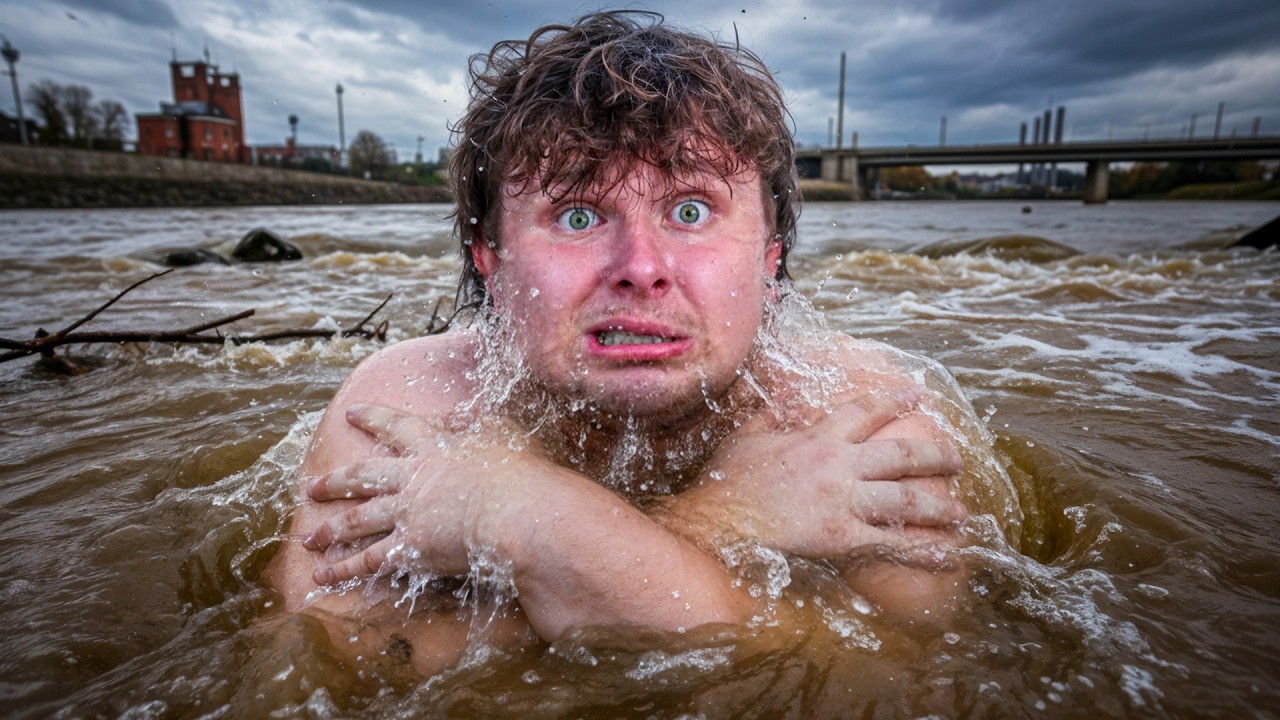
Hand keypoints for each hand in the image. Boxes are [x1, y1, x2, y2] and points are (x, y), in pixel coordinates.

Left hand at [302, 403, 539, 585]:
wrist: (515, 514)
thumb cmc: (519, 475)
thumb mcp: (502, 435)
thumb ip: (481, 425)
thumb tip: (467, 416)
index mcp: (435, 448)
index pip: (398, 427)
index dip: (373, 418)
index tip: (351, 413)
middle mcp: (412, 480)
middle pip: (363, 477)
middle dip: (335, 482)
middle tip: (311, 488)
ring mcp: (406, 515)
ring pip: (357, 520)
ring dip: (330, 529)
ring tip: (309, 536)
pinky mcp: (409, 549)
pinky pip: (369, 560)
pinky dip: (344, 568)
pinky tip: (323, 575)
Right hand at [663, 390, 965, 559]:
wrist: (718, 523)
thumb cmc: (726, 483)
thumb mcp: (744, 439)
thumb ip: (766, 416)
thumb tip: (775, 396)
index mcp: (818, 437)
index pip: (866, 411)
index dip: (895, 401)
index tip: (918, 396)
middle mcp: (839, 465)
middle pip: (902, 454)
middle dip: (936, 455)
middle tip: (957, 459)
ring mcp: (844, 502)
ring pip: (907, 500)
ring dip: (941, 506)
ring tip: (962, 512)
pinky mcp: (842, 538)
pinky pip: (893, 544)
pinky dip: (926, 549)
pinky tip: (949, 552)